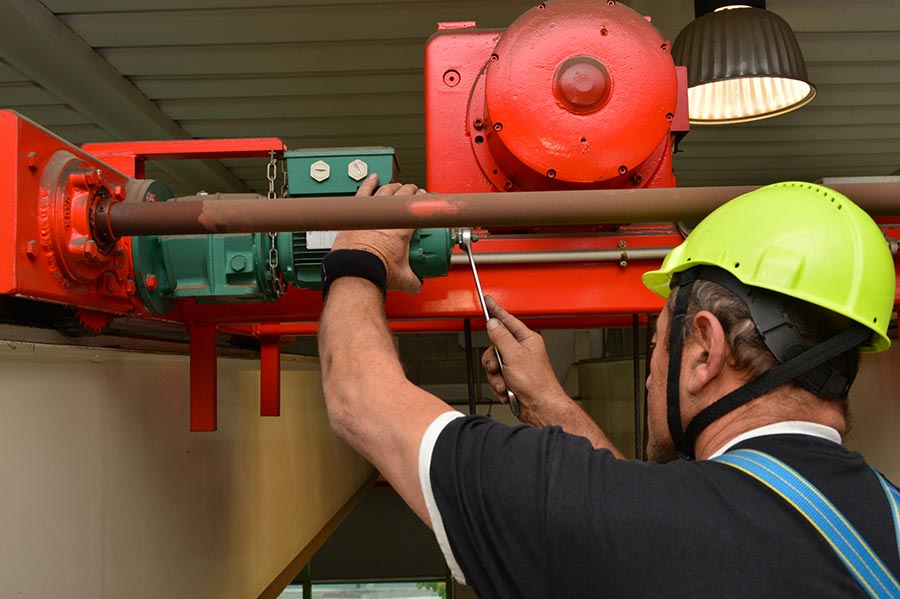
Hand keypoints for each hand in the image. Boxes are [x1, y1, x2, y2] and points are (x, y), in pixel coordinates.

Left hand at [332, 174, 426, 293]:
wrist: (355, 272)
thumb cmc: (375, 272)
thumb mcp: (402, 278)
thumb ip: (413, 281)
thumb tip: (416, 285)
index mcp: (403, 230)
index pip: (418, 209)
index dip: (425, 202)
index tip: (426, 201)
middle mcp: (388, 218)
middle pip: (404, 196)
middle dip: (412, 192)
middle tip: (415, 193)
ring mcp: (371, 213)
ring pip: (386, 191)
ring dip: (395, 186)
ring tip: (399, 186)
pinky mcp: (356, 214)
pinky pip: (364, 191)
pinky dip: (369, 183)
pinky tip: (373, 178)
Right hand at [481, 296, 569, 425]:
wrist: (540, 407)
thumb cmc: (536, 383)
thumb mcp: (514, 355)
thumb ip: (501, 337)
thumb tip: (492, 324)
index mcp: (527, 340)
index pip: (507, 320)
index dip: (496, 310)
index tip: (488, 301)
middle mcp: (522, 351)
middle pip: (495, 347)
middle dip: (493, 362)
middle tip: (497, 367)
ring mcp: (517, 365)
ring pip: (494, 365)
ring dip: (496, 378)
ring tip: (506, 384)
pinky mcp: (513, 379)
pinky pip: (496, 378)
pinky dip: (499, 387)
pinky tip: (508, 391)